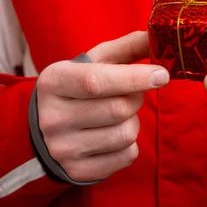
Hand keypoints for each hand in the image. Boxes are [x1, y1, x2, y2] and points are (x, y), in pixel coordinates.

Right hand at [36, 31, 169, 181]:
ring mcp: (63, 149)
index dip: (134, 78)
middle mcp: (53, 118)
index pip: (97, 82)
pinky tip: (113, 135)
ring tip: (118, 115)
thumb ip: (125, 48)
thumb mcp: (93, 62)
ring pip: (126, 134)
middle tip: (130, 93)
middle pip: (119, 109)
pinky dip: (130, 144)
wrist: (44, 130)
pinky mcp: (78, 172)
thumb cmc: (77, 88)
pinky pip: (127, 156)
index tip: (162, 74)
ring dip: (133, 121)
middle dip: (136, 98)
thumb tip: (157, 34)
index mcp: (54, 82)